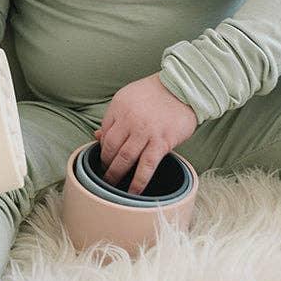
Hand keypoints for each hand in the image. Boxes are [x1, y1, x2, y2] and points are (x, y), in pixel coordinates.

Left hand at [92, 72, 197, 194]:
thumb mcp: (128, 97)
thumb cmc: (155, 93)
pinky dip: (138, 182)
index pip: (104, 133)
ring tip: (112, 186)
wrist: (184, 88)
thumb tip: (96, 136)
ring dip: (115, 175)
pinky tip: (133, 192)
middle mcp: (129, 119)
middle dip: (105, 165)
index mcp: (118, 107)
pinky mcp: (162, 142)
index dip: (101, 149)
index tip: (104, 159)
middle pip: (110, 148)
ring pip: (124, 159)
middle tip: (104, 176)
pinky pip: (146, 167)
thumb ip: (113, 117)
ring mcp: (145, 132)